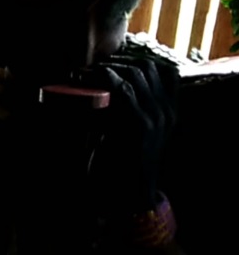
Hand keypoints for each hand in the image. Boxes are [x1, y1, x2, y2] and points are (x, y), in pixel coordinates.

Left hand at [76, 53, 178, 213]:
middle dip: (118, 61)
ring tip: (84, 73)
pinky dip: (102, 79)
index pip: (166, 72)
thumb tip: (107, 85)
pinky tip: (85, 81)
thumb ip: (128, 110)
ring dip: (107, 67)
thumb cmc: (121, 163)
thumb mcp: (130, 133)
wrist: (127, 194)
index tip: (112, 63)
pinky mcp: (140, 124)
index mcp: (170, 112)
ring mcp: (157, 117)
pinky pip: (123, 89)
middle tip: (92, 67)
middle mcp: (167, 112)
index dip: (138, 61)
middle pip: (148, 67)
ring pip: (135, 73)